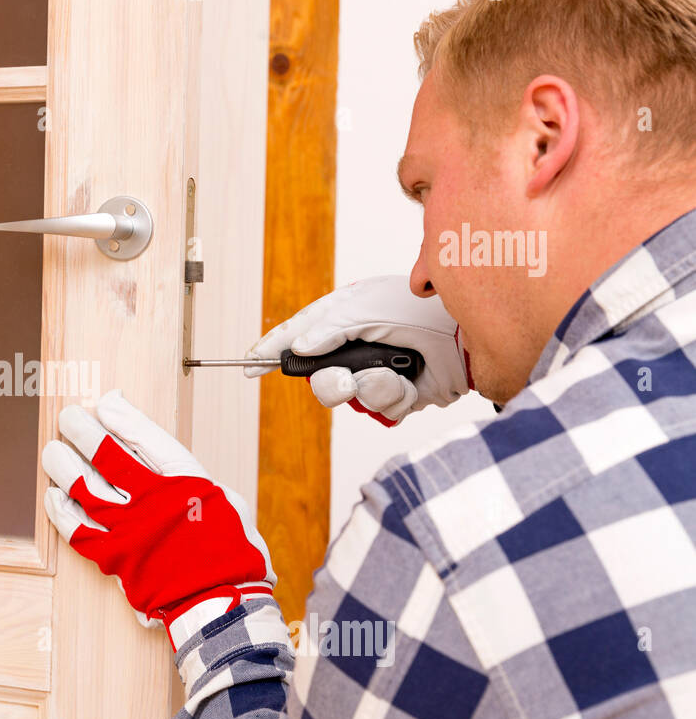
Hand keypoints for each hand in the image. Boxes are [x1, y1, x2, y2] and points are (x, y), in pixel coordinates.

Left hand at [41, 388, 274, 649]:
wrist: (223, 602)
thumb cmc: (229, 550)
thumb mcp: (223, 497)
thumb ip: (186, 470)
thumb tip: (160, 451)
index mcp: (185, 482)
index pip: (144, 438)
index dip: (120, 417)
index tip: (104, 403)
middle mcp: (153, 502)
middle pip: (105, 456)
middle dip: (82, 431)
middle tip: (69, 419)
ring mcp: (130, 530)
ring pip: (84, 488)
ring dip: (63, 466)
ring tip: (53, 451)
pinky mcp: (115, 558)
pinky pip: (77, 530)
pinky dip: (61, 511)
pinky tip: (53, 496)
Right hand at [244, 275, 471, 425]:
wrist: (468, 337)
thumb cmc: (420, 310)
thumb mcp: (365, 309)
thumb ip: (328, 328)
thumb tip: (300, 348)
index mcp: (345, 317)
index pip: (299, 336)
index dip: (274, 350)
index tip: (250, 365)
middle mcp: (358, 347)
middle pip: (318, 376)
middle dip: (328, 382)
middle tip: (342, 379)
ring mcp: (377, 372)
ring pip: (347, 398)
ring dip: (367, 388)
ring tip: (391, 375)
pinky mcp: (399, 396)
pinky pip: (379, 409)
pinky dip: (393, 396)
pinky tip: (410, 382)